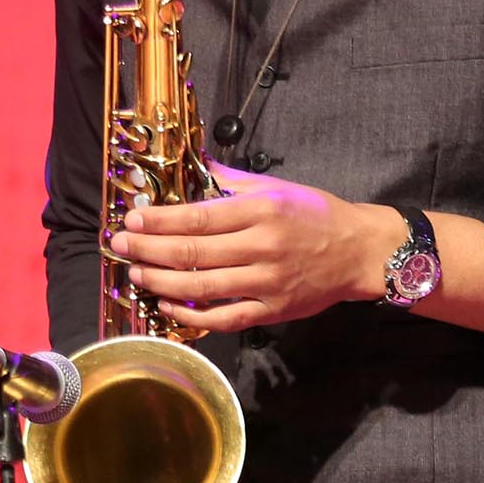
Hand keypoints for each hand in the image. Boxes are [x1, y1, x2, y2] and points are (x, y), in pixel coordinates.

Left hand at [110, 167, 393, 332]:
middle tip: (120, 246)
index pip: (197, 218)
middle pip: (192, 253)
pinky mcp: (273, 309)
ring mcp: (268, 282)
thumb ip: (233, 180)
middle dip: (147, 250)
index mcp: (262, 211)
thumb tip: (194, 165)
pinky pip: (225, 317)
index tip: (132, 221)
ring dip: (160, 281)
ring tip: (136, 273)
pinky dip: (192, 314)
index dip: (159, 222)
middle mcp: (263, 247)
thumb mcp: (279, 188)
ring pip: (201, 287)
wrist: (363, 252)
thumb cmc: (319, 216)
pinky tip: (168, 305)